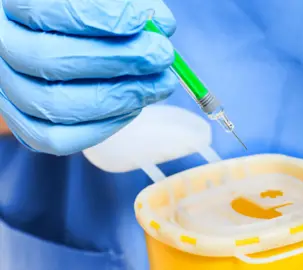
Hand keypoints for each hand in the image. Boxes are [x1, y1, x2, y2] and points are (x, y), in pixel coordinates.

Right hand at [0, 0, 177, 154]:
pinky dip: (103, 126)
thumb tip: (160, 25)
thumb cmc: (91, 12)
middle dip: (119, 60)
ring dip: (120, 97)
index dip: (98, 18)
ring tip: (160, 83)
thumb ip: (124, 4)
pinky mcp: (27, 122)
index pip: (45, 9)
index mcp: (14, 4)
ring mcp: (10, 89)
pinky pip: (57, 139)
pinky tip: (135, 106)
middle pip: (50, 61)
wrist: (67, 38)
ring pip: (55, 106)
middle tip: (162, 55)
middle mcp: (3, 47)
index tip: (142, 20)